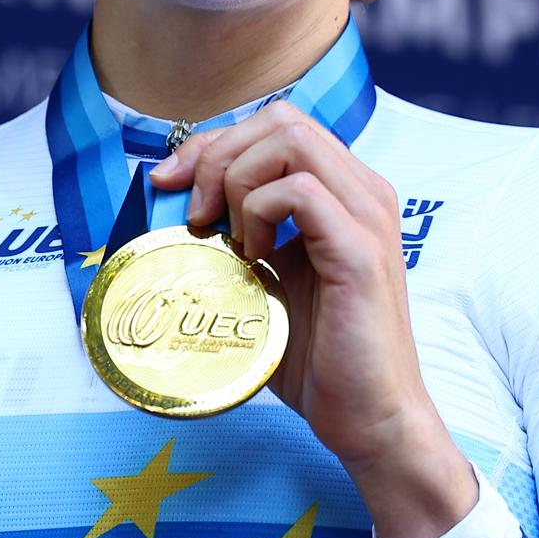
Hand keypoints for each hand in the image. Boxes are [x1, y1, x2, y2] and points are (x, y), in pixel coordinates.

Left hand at [148, 101, 475, 537]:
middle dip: (218, 152)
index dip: (215, 142)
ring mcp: (368, 217)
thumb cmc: (317, 356)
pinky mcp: (361, 251)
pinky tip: (251, 255)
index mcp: (345, 192)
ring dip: (238, 179)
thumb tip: (173, 210)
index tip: (169, 182)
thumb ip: (236, 239)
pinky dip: (259, 211)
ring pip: (291, 141)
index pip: (277, 124)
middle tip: (193, 211)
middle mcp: (364, 191)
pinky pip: (301, 191)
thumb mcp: (266, 281)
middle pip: (282, 119)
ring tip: (225, 235)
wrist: (369, 418)